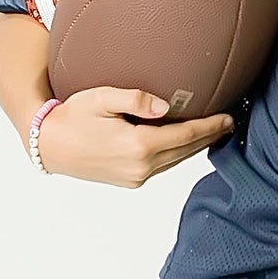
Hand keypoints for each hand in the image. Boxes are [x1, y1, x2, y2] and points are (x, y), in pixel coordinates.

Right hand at [35, 87, 234, 185]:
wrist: (49, 145)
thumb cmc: (71, 117)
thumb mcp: (101, 97)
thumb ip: (135, 98)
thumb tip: (166, 107)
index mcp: (138, 145)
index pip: (186, 135)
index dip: (210, 127)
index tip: (228, 119)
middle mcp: (141, 166)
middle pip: (186, 150)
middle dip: (209, 137)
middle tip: (228, 123)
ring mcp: (136, 176)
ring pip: (176, 160)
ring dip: (195, 146)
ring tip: (211, 132)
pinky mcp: (131, 180)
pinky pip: (163, 166)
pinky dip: (177, 153)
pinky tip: (183, 143)